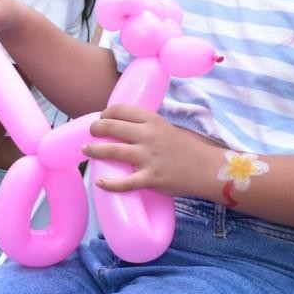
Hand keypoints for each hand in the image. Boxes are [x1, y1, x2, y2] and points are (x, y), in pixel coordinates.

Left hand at [84, 105, 214, 196]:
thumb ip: (147, 127)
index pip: (121, 110)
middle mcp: (148, 136)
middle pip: (111, 127)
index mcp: (153, 120)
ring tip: (87, 151)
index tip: (101, 118)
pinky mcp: (150, 178)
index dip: (106, 113)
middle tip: (91, 133)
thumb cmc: (187, 148)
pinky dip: (109, 183)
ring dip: (94, 151)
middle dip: (96, 129)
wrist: (206, 168)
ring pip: (112, 152)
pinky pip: (125, 183)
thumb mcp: (167, 128)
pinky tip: (100, 182)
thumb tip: (125, 128)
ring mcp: (148, 157)